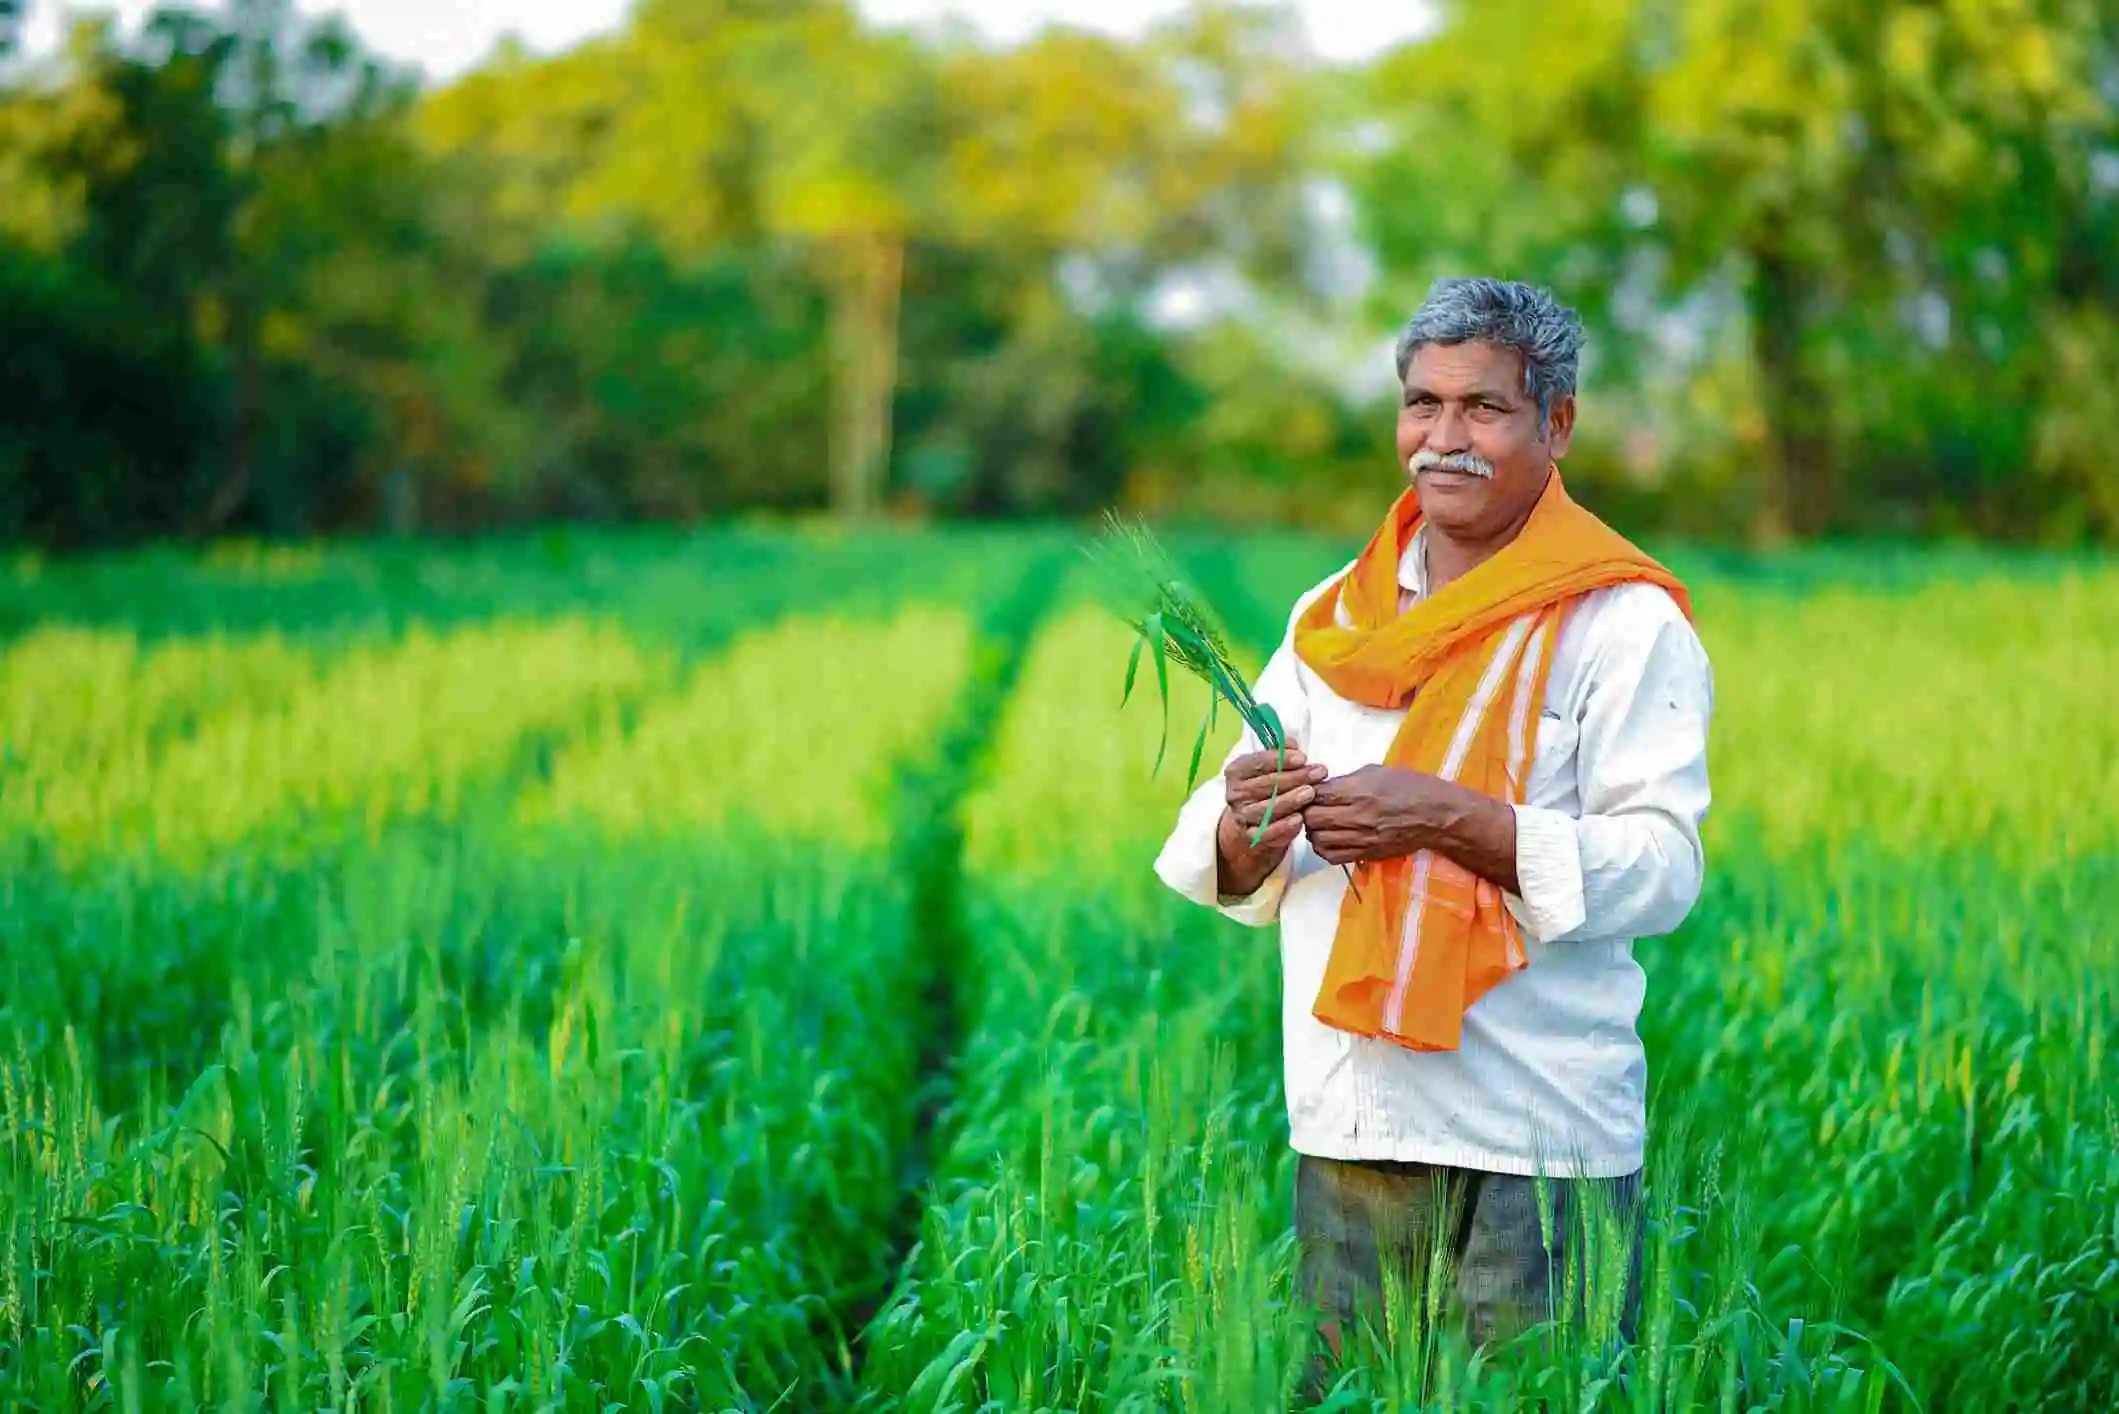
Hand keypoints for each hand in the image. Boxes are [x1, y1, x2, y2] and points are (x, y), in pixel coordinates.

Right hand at [1215, 745, 1326, 893]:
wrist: (1249, 823)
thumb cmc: (1265, 787)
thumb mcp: (1268, 767)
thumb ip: (1280, 753)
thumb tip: (1292, 742)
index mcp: (1236, 771)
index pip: (1258, 762)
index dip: (1281, 759)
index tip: (1303, 757)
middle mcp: (1235, 794)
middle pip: (1266, 784)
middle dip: (1295, 777)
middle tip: (1318, 773)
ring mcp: (1242, 816)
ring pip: (1267, 808)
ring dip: (1290, 800)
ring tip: (1310, 793)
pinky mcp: (1250, 836)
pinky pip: (1267, 833)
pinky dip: (1283, 827)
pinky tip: (1299, 819)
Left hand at [1304, 764, 1442, 866]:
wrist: (1435, 815)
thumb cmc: (1408, 786)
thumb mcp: (1375, 772)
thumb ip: (1345, 781)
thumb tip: (1320, 787)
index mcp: (1358, 791)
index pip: (1316, 794)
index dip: (1307, 792)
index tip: (1309, 791)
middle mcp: (1357, 816)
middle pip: (1312, 819)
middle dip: (1306, 812)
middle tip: (1311, 808)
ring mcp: (1361, 838)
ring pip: (1318, 840)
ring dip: (1314, 831)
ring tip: (1320, 824)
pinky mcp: (1366, 853)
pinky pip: (1333, 856)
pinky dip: (1324, 848)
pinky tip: (1329, 839)